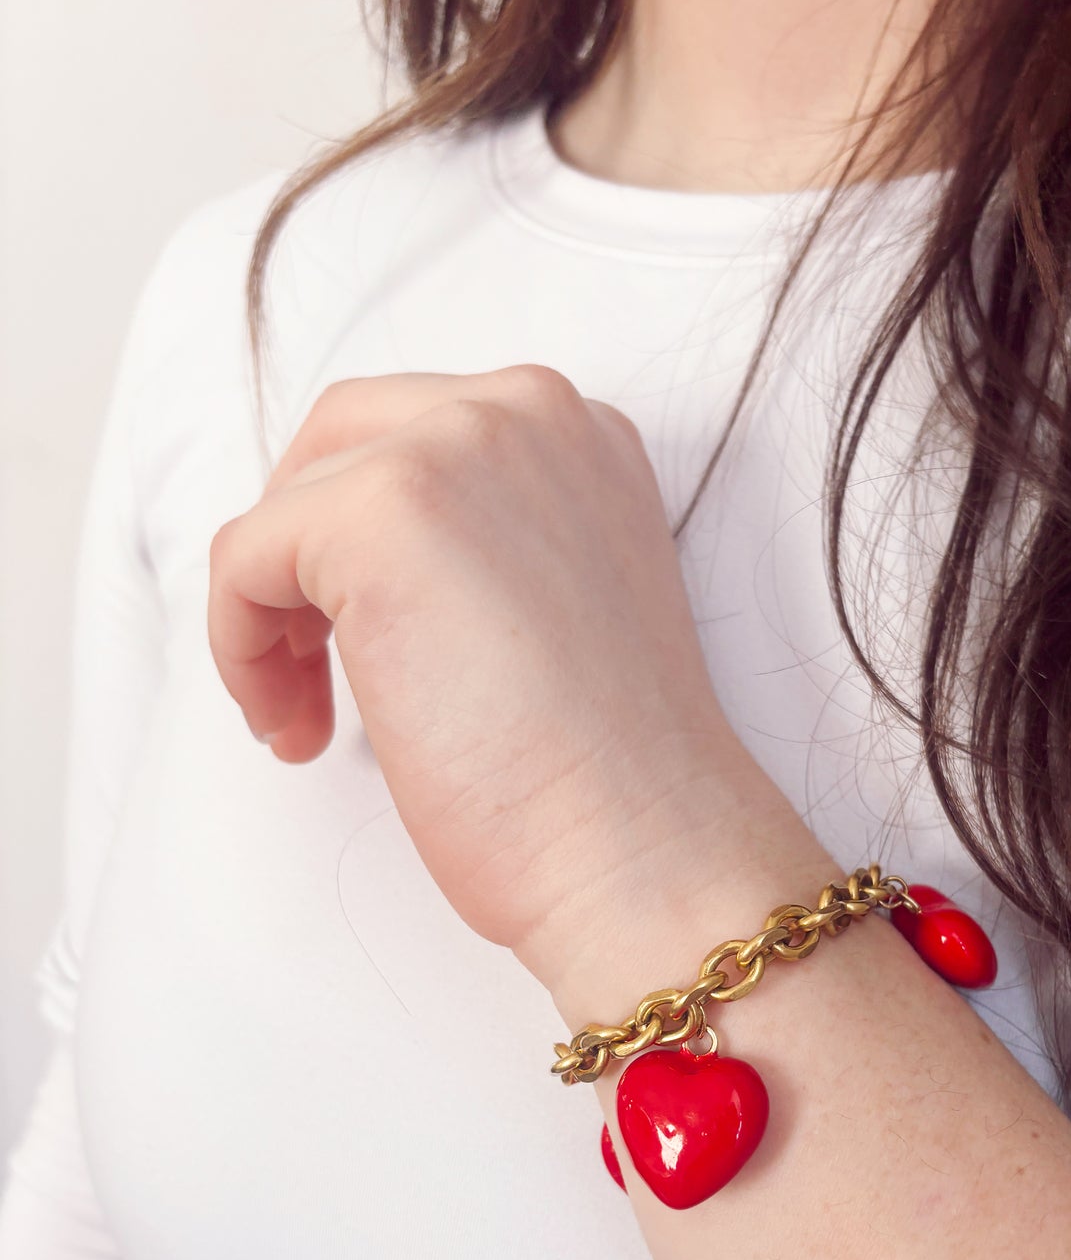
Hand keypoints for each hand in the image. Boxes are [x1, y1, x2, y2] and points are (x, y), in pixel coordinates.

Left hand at [206, 366, 797, 986]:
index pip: (417, 436)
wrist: (642, 847)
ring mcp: (453, 447)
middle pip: (340, 439)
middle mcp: (525, 411)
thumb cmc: (606, 775)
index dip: (365, 544)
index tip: (370, 648)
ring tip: (306, 720)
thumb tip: (357, 568)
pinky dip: (239, 650)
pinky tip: (298, 731)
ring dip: (271, 615)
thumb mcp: (558, 605)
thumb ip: (483, 547)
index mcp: (580, 433)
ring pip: (286, 503)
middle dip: (301, 551)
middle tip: (307, 667)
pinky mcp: (375, 511)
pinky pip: (241, 558)